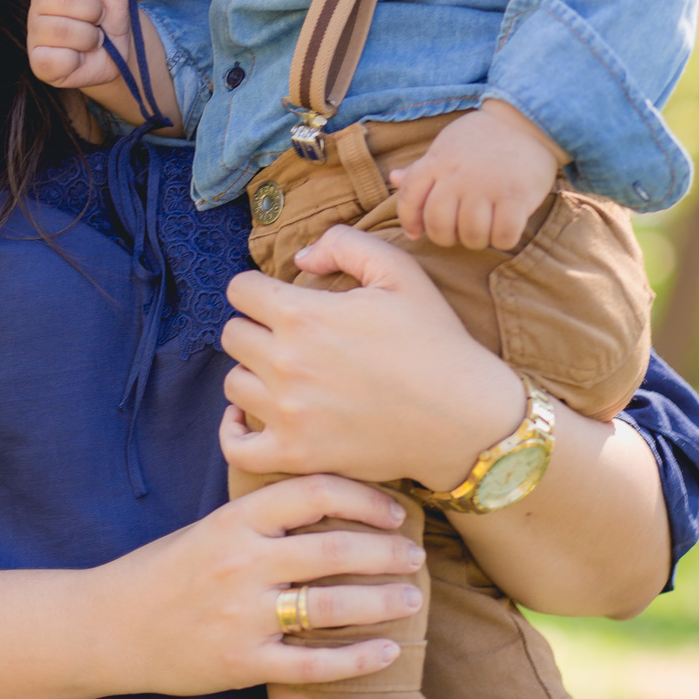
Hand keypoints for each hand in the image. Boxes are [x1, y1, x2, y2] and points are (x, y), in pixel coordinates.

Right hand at [27, 0, 136, 92]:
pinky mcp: (39, 62)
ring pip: (60, 30)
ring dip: (90, 36)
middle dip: (92, 10)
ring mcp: (35, 35)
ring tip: (95, 39)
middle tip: (100, 18)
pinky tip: (80, 57)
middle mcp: (38, 5)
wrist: (116, 55)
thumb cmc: (108, 17)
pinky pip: (54, 58)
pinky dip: (77, 58)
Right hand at [91, 474, 423, 696]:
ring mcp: (242, 615)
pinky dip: (357, 658)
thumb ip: (264, 515)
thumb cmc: (167, 570)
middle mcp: (242, 563)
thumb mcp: (211, 527)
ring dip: (382, 602)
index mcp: (235, 520)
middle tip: (415, 555)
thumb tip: (333, 499)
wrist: (109, 625)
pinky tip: (387, 650)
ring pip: (331, 606)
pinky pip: (313, 664)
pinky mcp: (241, 663)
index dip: (364, 498)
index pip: (314, 493)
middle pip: (334, 549)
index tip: (394, 510)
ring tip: (410, 599)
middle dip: (386, 553)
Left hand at [220, 227, 524, 493]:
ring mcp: (287, 413)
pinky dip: (235, 430)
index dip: (259, 288)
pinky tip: (250, 415)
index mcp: (303, 314)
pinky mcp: (296, 454)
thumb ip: (343, 244)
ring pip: (233, 383)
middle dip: (257, 328)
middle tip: (290, 337)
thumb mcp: (399, 271)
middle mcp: (285, 362)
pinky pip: (236, 446)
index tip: (280, 299)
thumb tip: (299, 258)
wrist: (466, 418)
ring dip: (253, 374)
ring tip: (285, 374)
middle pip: (233, 334)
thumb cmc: (434, 340)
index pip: (240, 290)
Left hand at [389, 99, 564, 250]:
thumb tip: (394, 178)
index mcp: (436, 162)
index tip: (417, 233)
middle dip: (447, 238)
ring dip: (477, 240)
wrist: (526, 121)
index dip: (410, 222)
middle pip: (439, 226)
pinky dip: (503, 240)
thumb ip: (421, 168)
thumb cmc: (481, 138)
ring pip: (471, 236)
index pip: (409, 200)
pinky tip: (505, 230)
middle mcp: (457, 176)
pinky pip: (503, 236)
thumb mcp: (446, 147)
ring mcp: (486, 186)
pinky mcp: (516, 196)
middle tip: (459, 232)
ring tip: (484, 229)